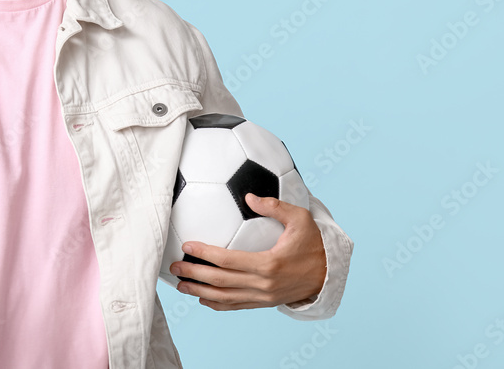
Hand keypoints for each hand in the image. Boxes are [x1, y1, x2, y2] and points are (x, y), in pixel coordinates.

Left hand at [170, 192, 325, 310]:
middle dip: (194, 274)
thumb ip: (274, 207)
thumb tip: (249, 197)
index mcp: (269, 263)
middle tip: (174, 266)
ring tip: (180, 284)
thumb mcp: (300, 219)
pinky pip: (236, 306)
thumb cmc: (313, 243)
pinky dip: (217, 304)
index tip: (188, 246)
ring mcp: (263, 297)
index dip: (205, 253)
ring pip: (225, 298)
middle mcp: (263, 284)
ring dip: (200, 291)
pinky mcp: (265, 303)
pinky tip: (201, 298)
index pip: (228, 260)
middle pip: (221, 281)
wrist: (329, 273)